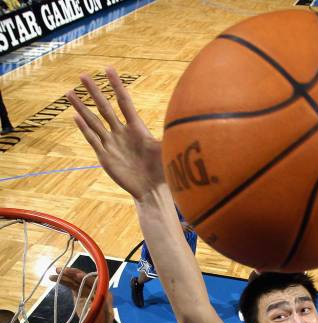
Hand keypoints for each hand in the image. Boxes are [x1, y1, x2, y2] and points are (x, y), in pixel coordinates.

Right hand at [49, 267, 113, 322]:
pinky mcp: (79, 292)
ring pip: (75, 280)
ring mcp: (86, 289)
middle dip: (74, 273)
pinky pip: (71, 285)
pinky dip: (64, 281)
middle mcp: (94, 287)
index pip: (94, 282)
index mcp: (103, 291)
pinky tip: (54, 278)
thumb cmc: (105, 321)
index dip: (86, 278)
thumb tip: (94, 306)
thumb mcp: (107, 316)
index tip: (78, 275)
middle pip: (84, 278)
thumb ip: (103, 310)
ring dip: (66, 275)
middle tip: (64, 270)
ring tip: (56, 271)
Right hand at [66, 67, 163, 198]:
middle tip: (83, 75)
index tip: (109, 69)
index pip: (124, 102)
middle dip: (94, 92)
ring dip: (82, 107)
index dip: (117, 86)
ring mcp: (112, 144)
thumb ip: (168, 134)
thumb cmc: (162, 171)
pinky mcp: (105, 157)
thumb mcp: (166, 149)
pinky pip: (92, 140)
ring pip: (94, 121)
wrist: (152, 190)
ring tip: (70, 93)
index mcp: (137, 128)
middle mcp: (122, 133)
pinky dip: (84, 129)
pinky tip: (75, 117)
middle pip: (105, 108)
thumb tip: (180, 119)